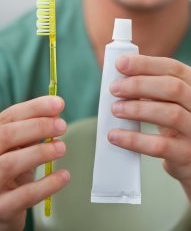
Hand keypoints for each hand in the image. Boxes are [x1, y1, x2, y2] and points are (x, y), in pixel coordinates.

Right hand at [0, 96, 69, 230]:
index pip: (10, 116)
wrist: (0, 207)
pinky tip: (63, 176)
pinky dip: (47, 184)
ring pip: (11, 163)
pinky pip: (24, 196)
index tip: (58, 103)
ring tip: (61, 148)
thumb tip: (56, 111)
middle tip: (62, 126)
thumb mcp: (18, 146)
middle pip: (7, 135)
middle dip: (38, 126)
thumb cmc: (10, 169)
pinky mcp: (1, 208)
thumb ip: (34, 129)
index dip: (35, 107)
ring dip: (41, 152)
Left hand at [109, 55, 190, 186]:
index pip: (173, 67)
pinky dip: (134, 139)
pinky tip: (115, 135)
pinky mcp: (188, 154)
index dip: (145, 64)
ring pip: (170, 114)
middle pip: (172, 88)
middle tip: (114, 88)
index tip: (119, 64)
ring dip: (137, 109)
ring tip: (115, 109)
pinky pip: (159, 145)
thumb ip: (154, 84)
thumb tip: (120, 75)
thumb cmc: (181, 121)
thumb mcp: (176, 99)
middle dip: (139, 85)